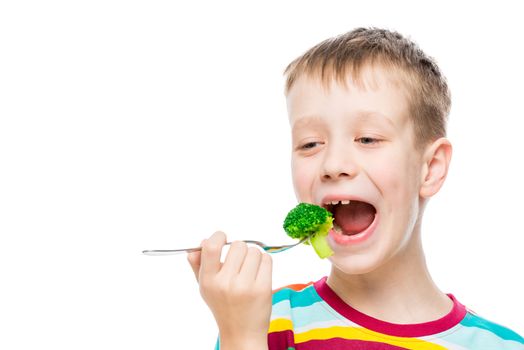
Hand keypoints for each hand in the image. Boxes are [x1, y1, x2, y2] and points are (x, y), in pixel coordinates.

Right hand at [187, 231, 271, 349]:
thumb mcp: (205, 287)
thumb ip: (199, 265)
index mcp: (208, 280)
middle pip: (238, 245)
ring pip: (254, 251)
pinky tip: (258, 273)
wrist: (241, 333)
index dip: (219, 236)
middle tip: (239, 261)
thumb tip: (199, 244)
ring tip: (249, 270)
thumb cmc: (223, 306)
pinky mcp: (263, 288)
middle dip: (241, 250)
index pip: (211, 247)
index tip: (223, 238)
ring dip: (254, 256)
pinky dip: (264, 263)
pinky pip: (267, 260)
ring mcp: (245, 286)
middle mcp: (226, 283)